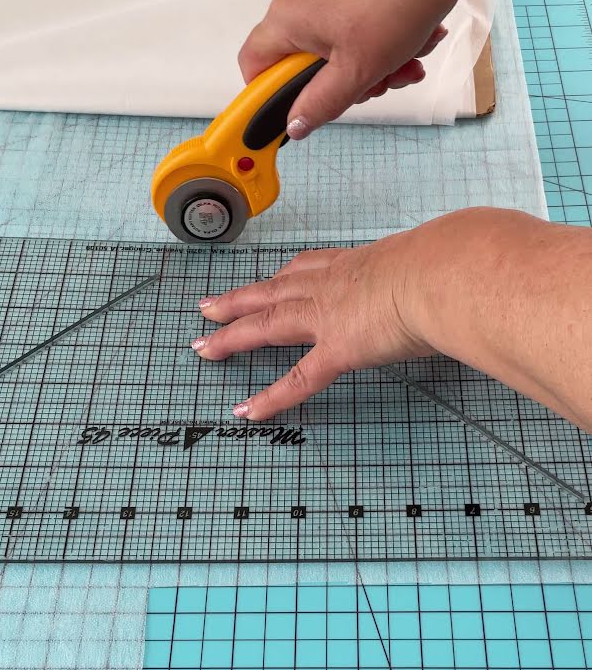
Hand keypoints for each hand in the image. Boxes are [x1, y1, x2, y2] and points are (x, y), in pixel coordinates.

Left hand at [191, 209, 591, 431]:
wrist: (448, 270)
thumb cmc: (453, 260)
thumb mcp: (439, 258)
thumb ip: (437, 268)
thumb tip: (467, 264)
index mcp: (357, 263)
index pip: (309, 267)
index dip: (282, 276)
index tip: (266, 278)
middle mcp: (332, 285)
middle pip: (272, 291)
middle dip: (237, 301)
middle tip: (207, 307)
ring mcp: (328, 315)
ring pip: (267, 325)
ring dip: (231, 336)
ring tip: (203, 346)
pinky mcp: (337, 348)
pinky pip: (298, 379)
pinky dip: (271, 397)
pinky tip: (248, 411)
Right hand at [239, 0, 473, 138]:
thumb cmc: (395, 2)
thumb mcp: (354, 73)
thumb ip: (319, 105)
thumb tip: (295, 125)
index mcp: (287, 21)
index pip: (254, 67)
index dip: (270, 95)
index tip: (295, 113)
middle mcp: (300, 4)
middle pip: (304, 67)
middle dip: (342, 86)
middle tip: (369, 88)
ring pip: (337, 54)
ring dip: (373, 70)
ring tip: (402, 67)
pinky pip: (357, 33)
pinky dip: (382, 47)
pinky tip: (410, 50)